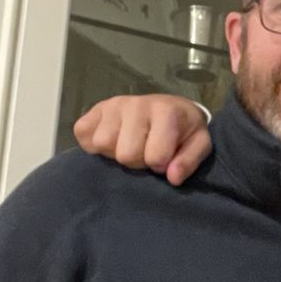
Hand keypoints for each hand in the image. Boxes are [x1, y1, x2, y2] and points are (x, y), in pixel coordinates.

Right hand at [72, 94, 213, 183]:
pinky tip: (113, 140)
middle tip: (145, 151)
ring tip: (129, 145)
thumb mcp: (198, 144)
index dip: (160, 165)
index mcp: (165, 112)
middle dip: (136, 161)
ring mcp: (113, 105)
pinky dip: (93, 144)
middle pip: (125, 154)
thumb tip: (172, 177)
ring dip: (115, 152)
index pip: (154, 156)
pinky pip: (82, 133)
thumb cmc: (184, 130)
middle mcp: (136, 104)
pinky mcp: (95, 109)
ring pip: (102, 144)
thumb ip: (189, 161)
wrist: (170, 108)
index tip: (164, 158)